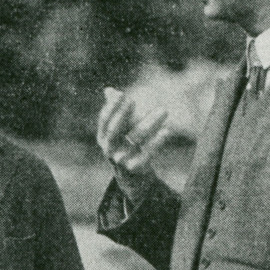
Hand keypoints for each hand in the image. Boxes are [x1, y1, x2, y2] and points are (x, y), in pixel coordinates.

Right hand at [96, 87, 169, 203]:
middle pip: (115, 129)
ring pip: (135, 139)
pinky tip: (167, 131)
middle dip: (123, 114)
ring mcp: (121, 160)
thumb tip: (109, 90)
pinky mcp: (135, 169)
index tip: (122, 95)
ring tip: (164, 110)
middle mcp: (109, 149)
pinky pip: (147, 154)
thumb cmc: (126, 147)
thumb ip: (116, 111)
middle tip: (134, 100)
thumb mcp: (119, 132)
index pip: (104, 120)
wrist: (132, 179)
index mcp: (103, 138)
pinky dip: (157, 142)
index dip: (111, 107)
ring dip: (150, 123)